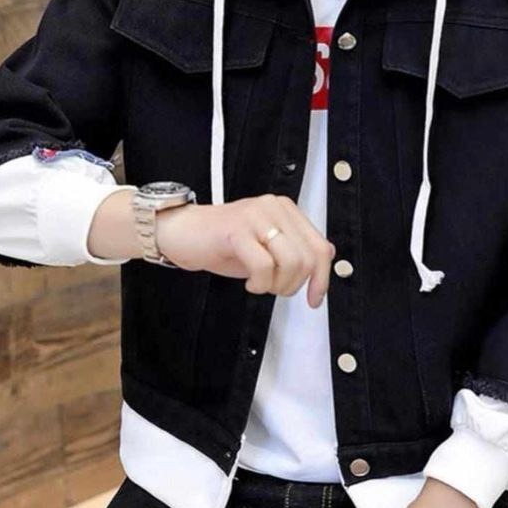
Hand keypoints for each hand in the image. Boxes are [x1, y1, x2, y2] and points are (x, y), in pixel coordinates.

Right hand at [156, 193, 335, 308]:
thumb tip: (326, 260)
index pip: (321, 247)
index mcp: (286, 209)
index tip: (314, 299)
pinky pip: (263, 266)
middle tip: (272, 288)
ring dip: (275, 285)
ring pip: (290, 262)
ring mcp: (256, 216)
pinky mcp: (237, 229)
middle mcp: (275, 207)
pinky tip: (249, 282)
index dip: (322, 278)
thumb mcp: (267, 247)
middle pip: (308, 259)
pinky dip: (259, 283)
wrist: (181, 233)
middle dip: (292, 285)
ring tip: (259, 284)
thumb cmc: (224, 243)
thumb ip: (295, 250)